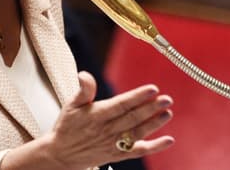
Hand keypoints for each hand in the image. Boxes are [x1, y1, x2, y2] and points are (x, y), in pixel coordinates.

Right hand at [2, 72, 173, 169]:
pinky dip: (154, 147)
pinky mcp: (117, 154)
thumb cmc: (67, 127)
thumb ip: (83, 90)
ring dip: (154, 124)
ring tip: (168, 113)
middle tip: (167, 99)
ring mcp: (113, 144)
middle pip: (132, 118)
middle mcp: (106, 130)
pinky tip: (168, 140)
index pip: (120, 104)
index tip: (152, 89)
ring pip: (137, 133)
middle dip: (151, 108)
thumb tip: (85, 74)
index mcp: (96, 115)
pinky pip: (138, 151)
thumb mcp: (71, 105)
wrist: (60, 155)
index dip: (137, 97)